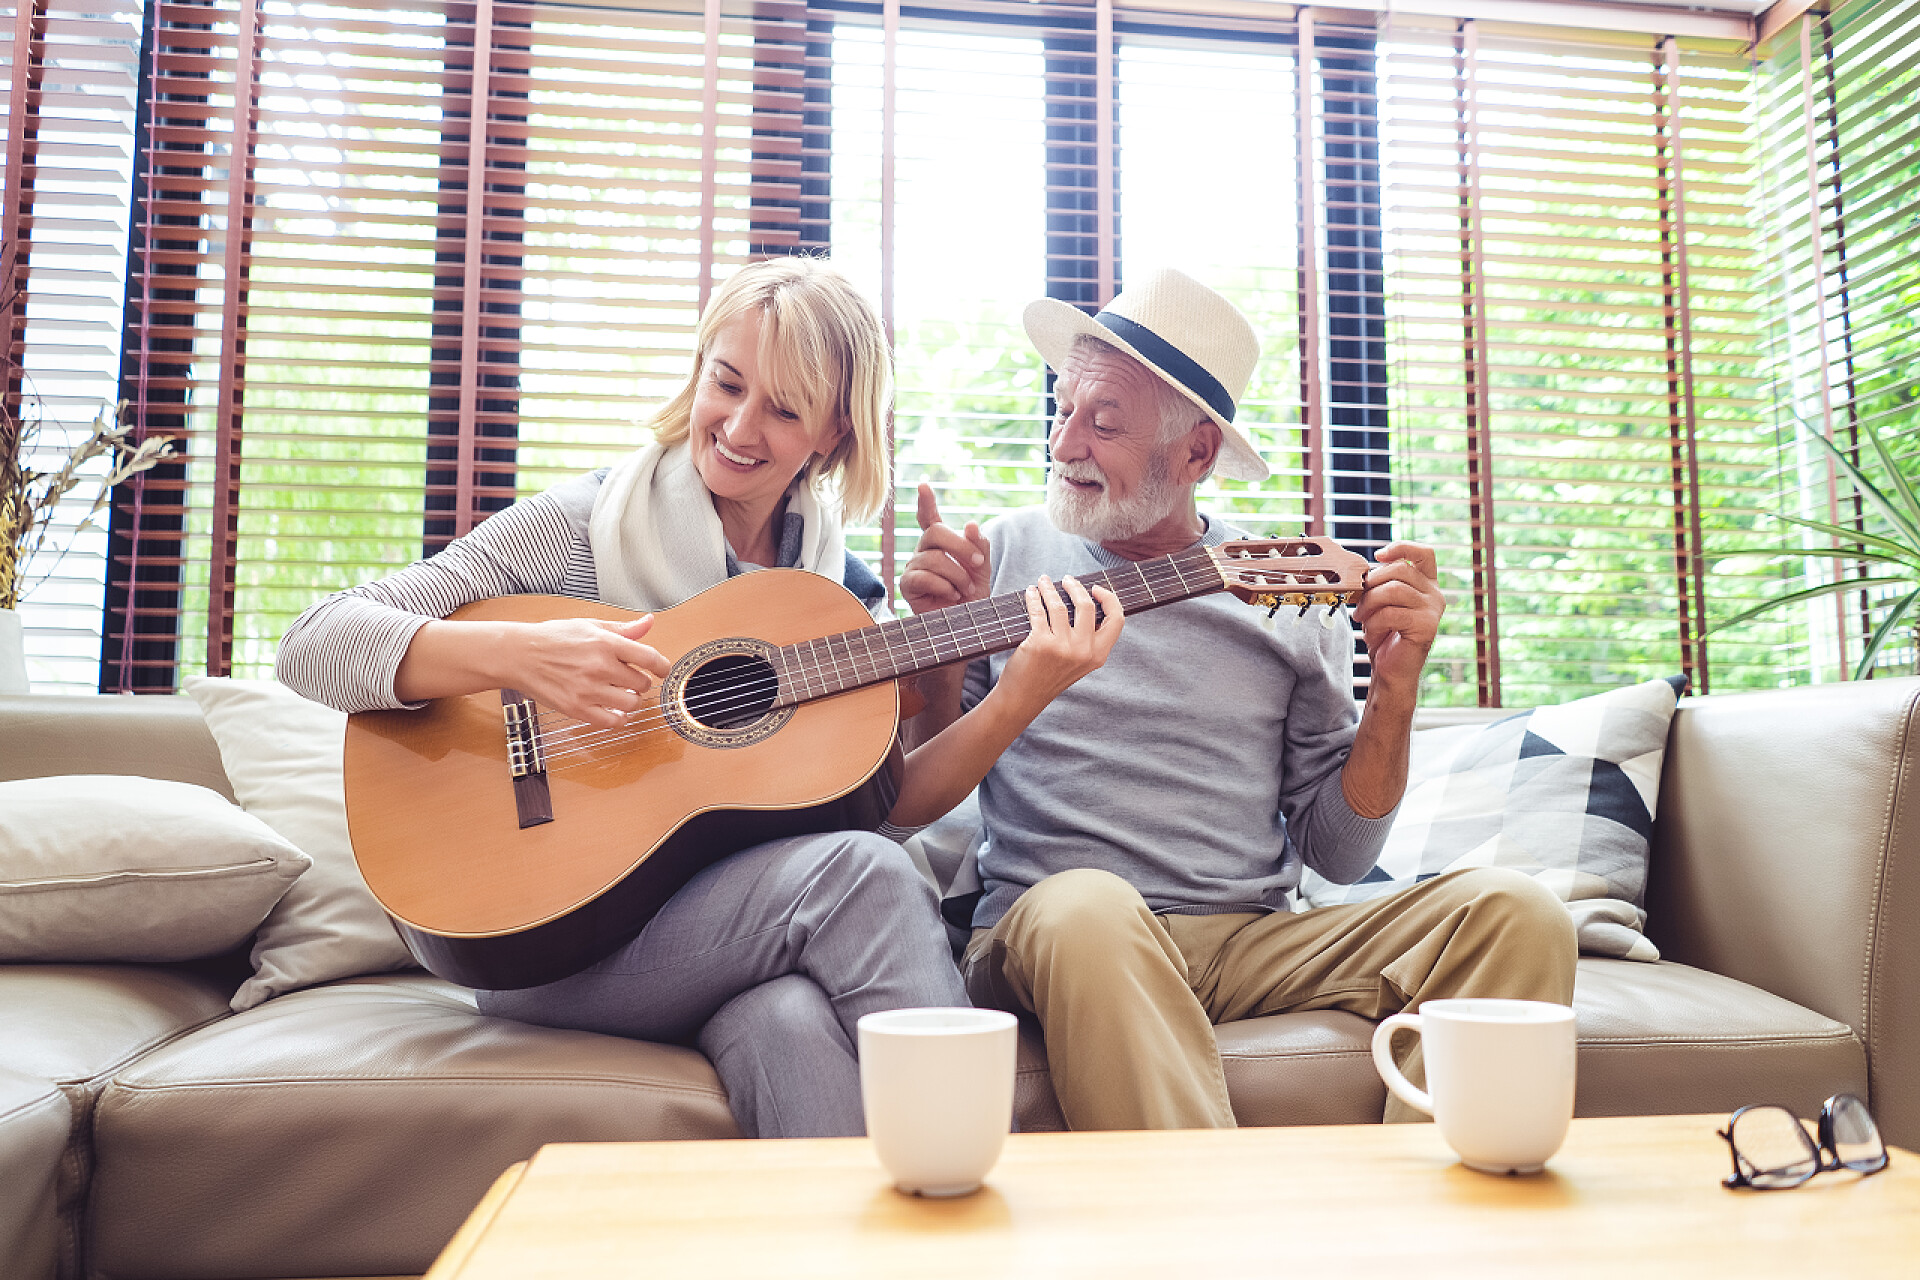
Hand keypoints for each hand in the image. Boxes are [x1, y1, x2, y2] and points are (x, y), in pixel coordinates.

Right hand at [513, 614, 672, 729]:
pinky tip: (615, 710)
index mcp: (605, 643)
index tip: (662, 669)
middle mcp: (599, 667)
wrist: (519, 655)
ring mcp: (588, 690)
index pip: (649, 657)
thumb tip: (649, 622)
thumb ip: (622, 629)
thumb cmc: (553, 638)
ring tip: (621, 693)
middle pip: (641, 683)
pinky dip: (619, 718)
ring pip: (631, 703)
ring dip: (631, 700)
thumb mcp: (589, 625)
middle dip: (640, 681)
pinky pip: (612, 721)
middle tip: (629, 678)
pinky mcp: (577, 708)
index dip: (662, 666)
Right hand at [900, 481, 990, 615]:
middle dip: (961, 547)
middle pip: (935, 532)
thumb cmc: (972, 598)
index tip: (924, 485)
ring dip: (957, 575)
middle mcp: (924, 552)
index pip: (929, 518)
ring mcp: (913, 568)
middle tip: (979, 566)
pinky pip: (924, 576)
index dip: (926, 502)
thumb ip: (980, 547)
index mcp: (940, 544)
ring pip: (933, 558)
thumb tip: (971, 524)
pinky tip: (952, 596)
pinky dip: (944, 586)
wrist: (965, 627)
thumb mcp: (982, 570)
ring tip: (966, 590)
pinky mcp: (908, 586)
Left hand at [996, 574, 1123, 717]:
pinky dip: (1033, 598)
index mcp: (1098, 655)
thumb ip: (1088, 639)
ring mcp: (1062, 647)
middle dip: (1075, 587)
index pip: (1117, 620)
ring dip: (1049, 588)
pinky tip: (1031, 592)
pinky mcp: (1040, 643)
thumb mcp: (1079, 662)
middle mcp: (1083, 651)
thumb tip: (1085, 601)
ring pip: (1059, 605)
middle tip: (1066, 580)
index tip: (1095, 589)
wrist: (1024, 697)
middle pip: (1087, 606)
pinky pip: (1038, 611)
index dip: (1109, 599)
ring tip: (1043, 582)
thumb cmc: (1050, 676)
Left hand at [1352, 541, 1443, 699]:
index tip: (1378, 555)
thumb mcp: (1381, 602)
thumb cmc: (1385, 634)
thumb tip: (1364, 569)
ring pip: (1393, 590)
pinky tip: (1373, 634)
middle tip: (1358, 604)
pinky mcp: (1427, 626)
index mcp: (1426, 584)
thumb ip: (1381, 583)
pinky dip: (1375, 623)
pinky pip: (1391, 613)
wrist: (1390, 669)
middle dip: (1372, 584)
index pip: (1424, 553)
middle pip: (1400, 570)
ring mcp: (1433, 610)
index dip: (1402, 548)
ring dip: (1370, 604)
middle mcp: (1435, 594)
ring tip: (1363, 619)